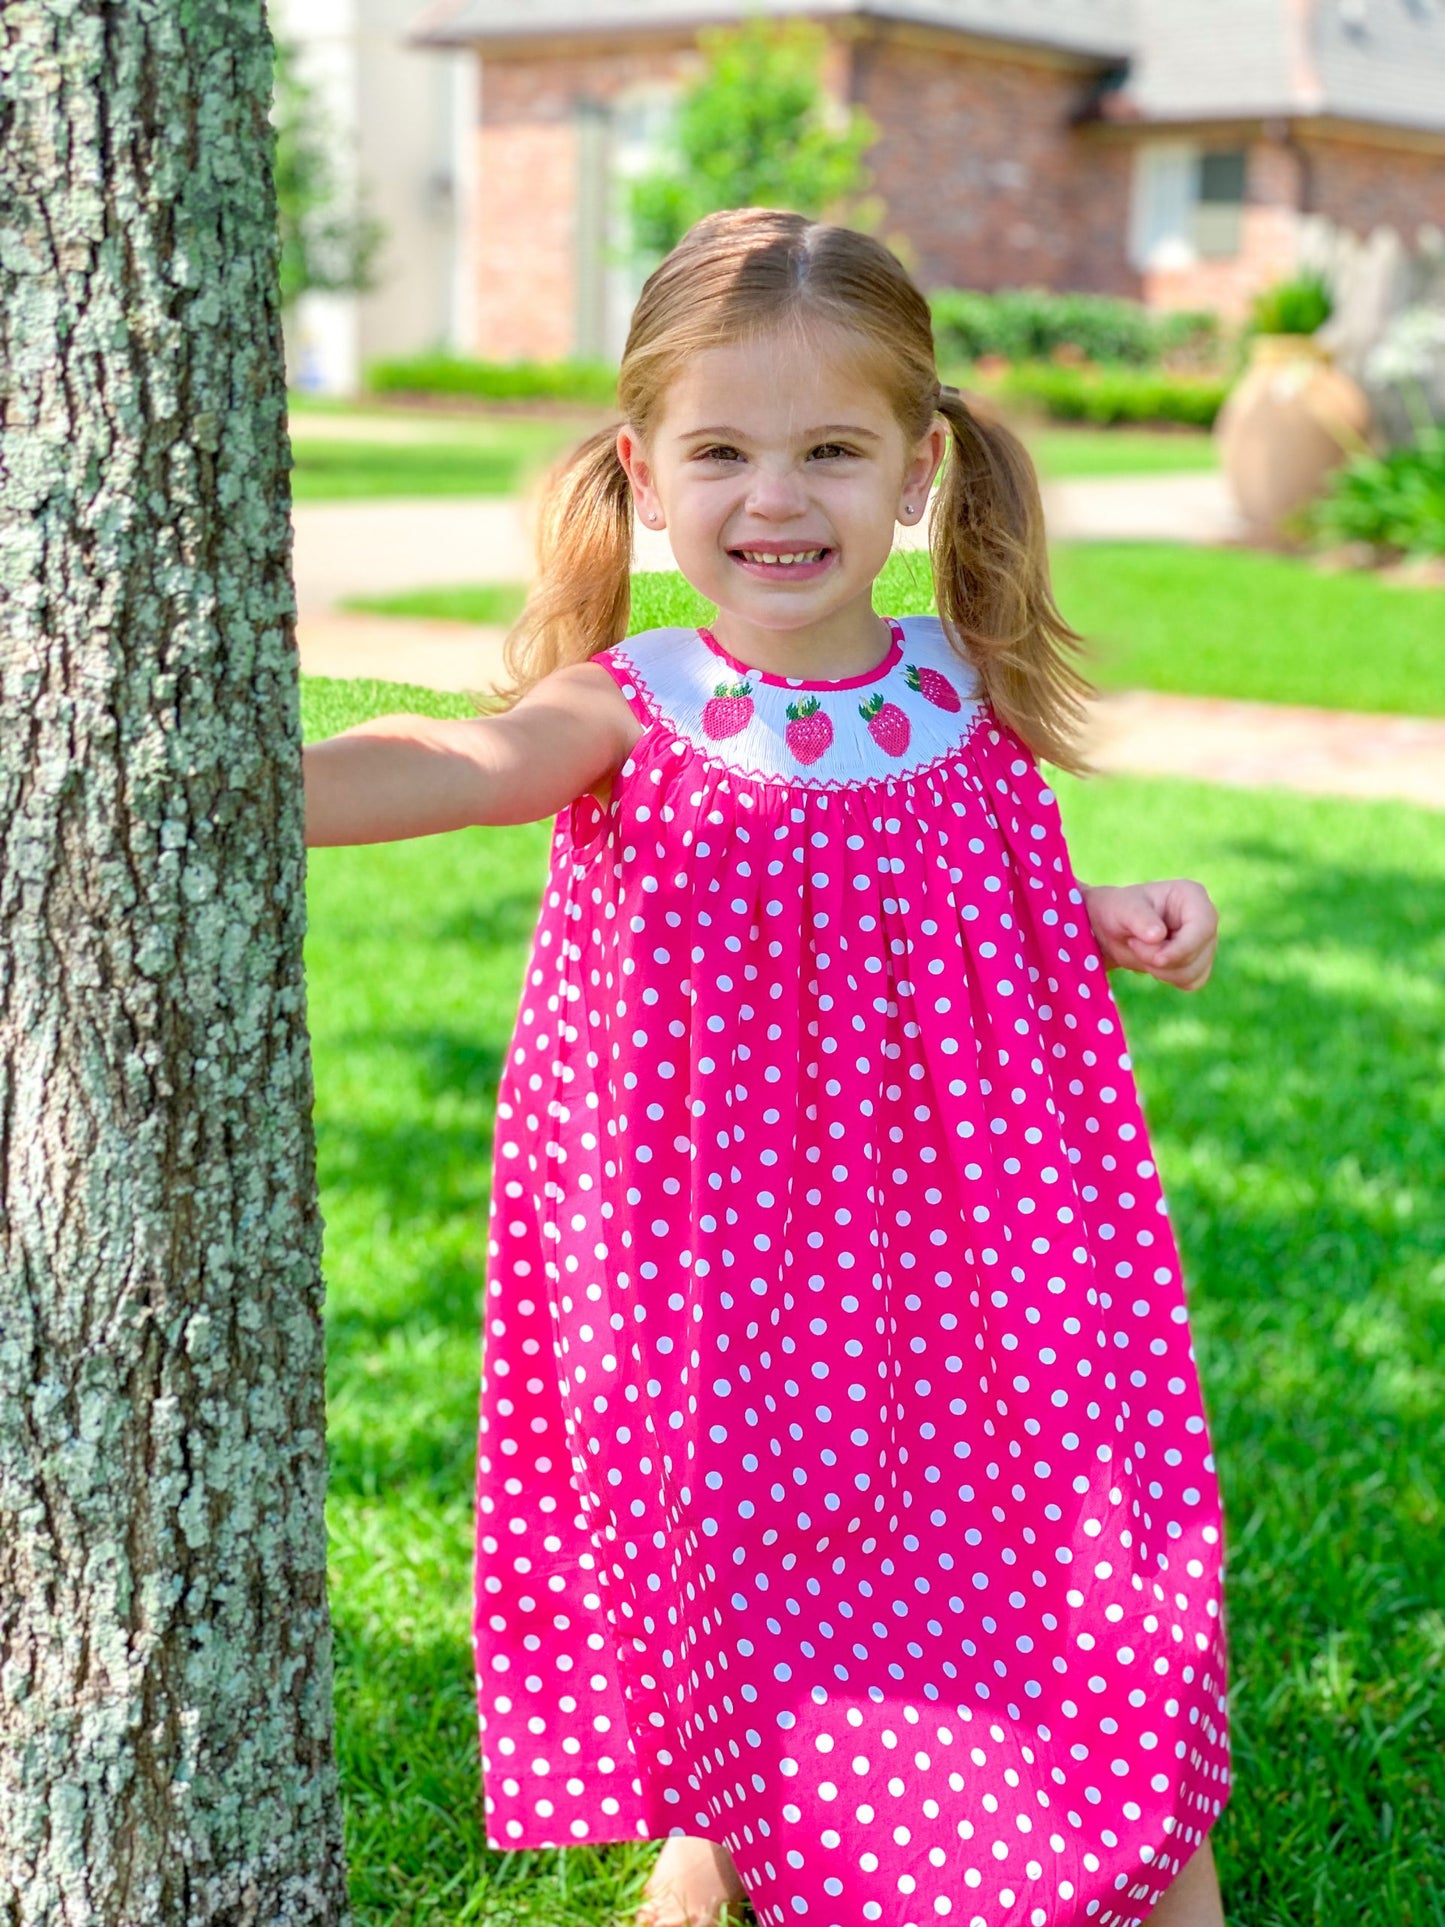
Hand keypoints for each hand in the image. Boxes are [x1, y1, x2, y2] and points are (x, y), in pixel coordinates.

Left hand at [1081, 880, 1218, 991]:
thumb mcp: (1123, 909)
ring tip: (1141, 950)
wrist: (1115, 929)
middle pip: (1196, 954)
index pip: (1203, 927)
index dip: (1182, 948)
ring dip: (1161, 971)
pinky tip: (1152, 962)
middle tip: (1133, 944)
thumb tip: (1158, 936)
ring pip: (1194, 972)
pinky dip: (1169, 978)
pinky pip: (1192, 982)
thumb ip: (1139, 919)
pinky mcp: (1200, 962)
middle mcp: (1206, 918)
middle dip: (1160, 959)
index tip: (1157, 959)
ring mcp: (1205, 942)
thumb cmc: (1120, 911)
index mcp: (1192, 896)